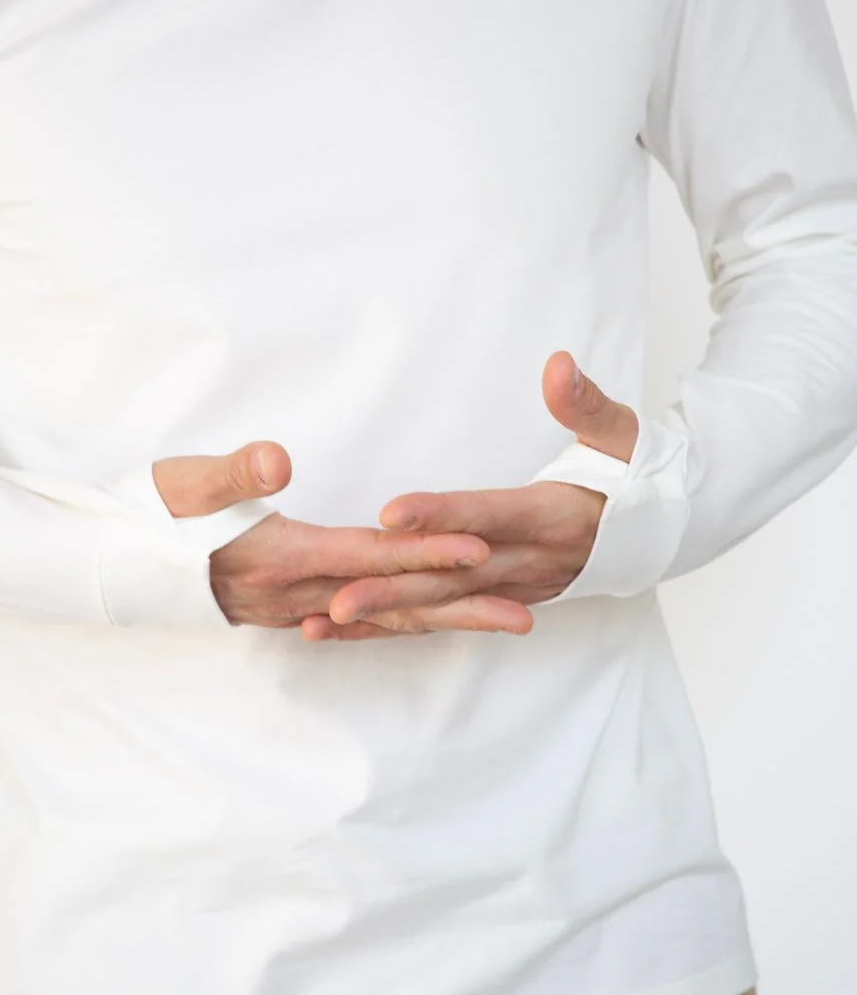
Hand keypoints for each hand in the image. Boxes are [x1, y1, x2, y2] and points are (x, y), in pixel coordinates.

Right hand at [153, 440, 493, 627]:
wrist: (111, 564)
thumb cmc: (147, 514)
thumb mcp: (184, 482)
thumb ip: (233, 472)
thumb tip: (277, 460)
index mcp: (283, 556)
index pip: (370, 556)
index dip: (425, 552)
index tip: (481, 550)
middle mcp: (297, 593)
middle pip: (392, 602)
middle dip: (460, 606)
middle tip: (525, 614)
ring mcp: (293, 609)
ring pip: (383, 620)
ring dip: (443, 622)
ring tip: (503, 623)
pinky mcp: (288, 611)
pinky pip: (359, 626)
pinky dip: (401, 628)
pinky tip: (429, 628)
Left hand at [300, 352, 639, 640]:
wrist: (667, 531)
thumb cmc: (640, 473)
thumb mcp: (624, 434)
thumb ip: (585, 404)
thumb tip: (559, 364)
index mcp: (553, 515)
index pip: (488, 515)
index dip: (441, 516)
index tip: (389, 514)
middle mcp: (531, 559)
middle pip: (456, 577)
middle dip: (395, 589)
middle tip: (336, 597)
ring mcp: (517, 586)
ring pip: (444, 606)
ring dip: (386, 616)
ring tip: (326, 619)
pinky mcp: (505, 598)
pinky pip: (445, 617)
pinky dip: (397, 627)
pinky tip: (347, 630)